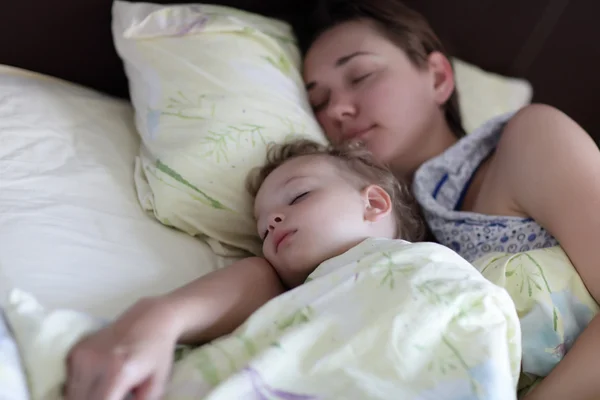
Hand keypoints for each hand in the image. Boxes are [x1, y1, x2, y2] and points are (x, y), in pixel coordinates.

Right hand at [64, 298, 178, 399]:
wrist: (150, 319)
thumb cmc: (156, 354)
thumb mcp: (156, 385)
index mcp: (119, 371)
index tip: (117, 399)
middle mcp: (95, 362)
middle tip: (114, 394)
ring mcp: (82, 355)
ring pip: (72, 395)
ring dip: (87, 398)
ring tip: (110, 390)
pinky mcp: (75, 351)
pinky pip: (70, 383)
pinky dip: (80, 390)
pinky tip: (99, 382)